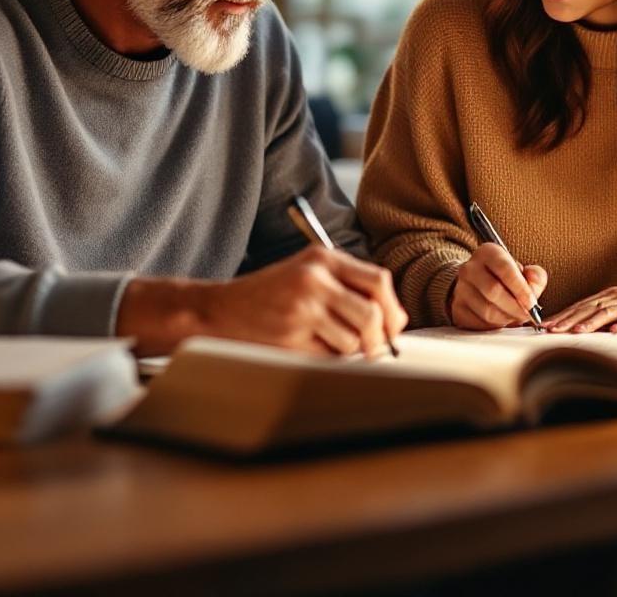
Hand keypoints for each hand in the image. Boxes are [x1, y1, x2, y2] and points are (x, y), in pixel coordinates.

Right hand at [196, 246, 407, 356]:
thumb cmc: (270, 295)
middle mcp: (314, 278)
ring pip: (353, 341)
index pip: (378, 281)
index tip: (392, 327)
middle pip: (372, 314)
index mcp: (322, 258)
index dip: (392, 309)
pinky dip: (327, 359)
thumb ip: (349, 287)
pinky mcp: (291, 336)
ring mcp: (302, 308)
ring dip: (347, 351)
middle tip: (373, 349)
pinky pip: (329, 357)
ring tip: (326, 342)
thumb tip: (395, 320)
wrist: (220, 309)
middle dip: (379, 338)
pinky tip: (308, 347)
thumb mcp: (308, 274)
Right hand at [449, 242, 547, 329]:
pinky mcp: (457, 308)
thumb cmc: (503, 278)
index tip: (532, 303)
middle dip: (515, 307)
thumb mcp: (522, 271)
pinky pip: (478, 324)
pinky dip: (494, 327)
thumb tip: (535, 281)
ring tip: (514, 316)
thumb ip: (535, 276)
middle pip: (494, 291)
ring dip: (506, 319)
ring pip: (487, 311)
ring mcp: (460, 289)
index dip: (521, 289)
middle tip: (527, 314)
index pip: (504, 269)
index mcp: (487, 253)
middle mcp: (470, 268)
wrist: (476, 284)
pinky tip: (500, 320)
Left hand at [544, 275, 616, 333]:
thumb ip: (607, 313)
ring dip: (591, 322)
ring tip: (575, 332)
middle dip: (568, 319)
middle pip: (589, 308)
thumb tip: (583, 325)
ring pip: (609, 313)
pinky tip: (614, 332)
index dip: (562, 314)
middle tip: (549, 329)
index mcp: (611, 296)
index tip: (544, 325)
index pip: (581, 305)